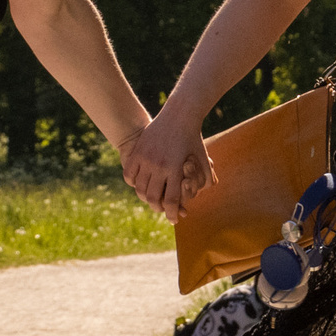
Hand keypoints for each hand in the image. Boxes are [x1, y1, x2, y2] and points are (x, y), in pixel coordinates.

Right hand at [122, 105, 212, 221]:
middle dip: (158, 208)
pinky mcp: (137, 152)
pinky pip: (129, 175)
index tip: (173, 219)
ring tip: (151, 198)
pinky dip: (133, 183)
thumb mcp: (204, 159)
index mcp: (176, 169)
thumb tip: (203, 196)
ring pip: (140, 189)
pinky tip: (140, 184)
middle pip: (152, 198)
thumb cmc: (194, 139)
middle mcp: (159, 165)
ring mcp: (145, 158)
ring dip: (145, 197)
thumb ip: (206, 179)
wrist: (179, 115)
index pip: (171, 200)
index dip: (171, 214)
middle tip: (162, 210)